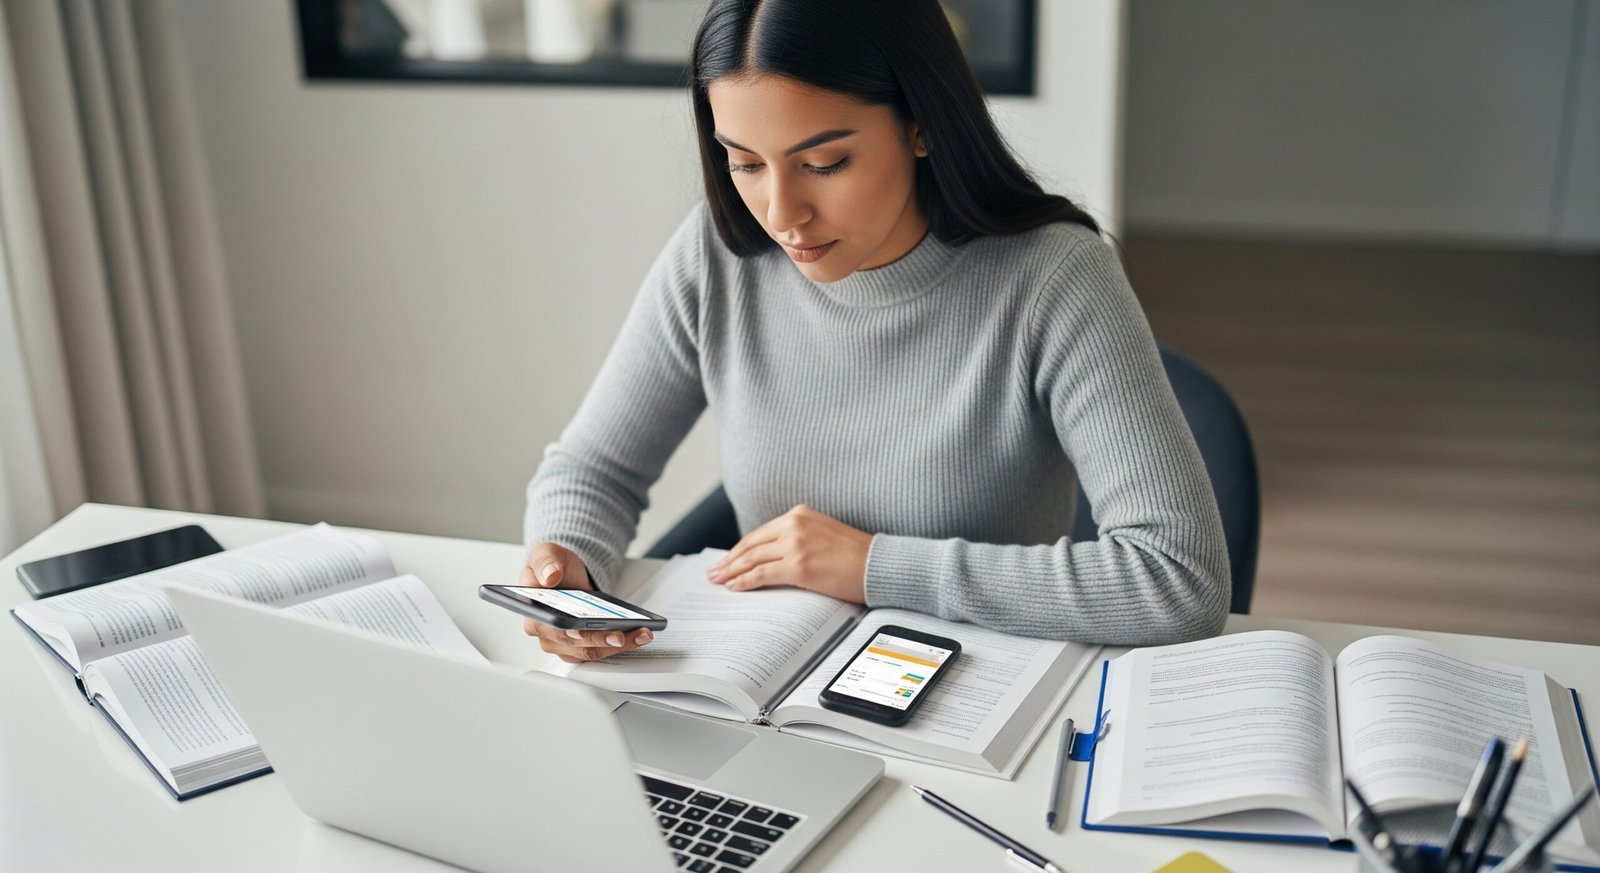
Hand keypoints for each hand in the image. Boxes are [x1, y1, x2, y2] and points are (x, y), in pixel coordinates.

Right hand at [519, 542, 651, 662]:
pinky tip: (638, 634)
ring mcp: (564, 644)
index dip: (567, 633)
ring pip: (591, 651)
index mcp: (532, 614)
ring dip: (617, 646)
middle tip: (621, 635)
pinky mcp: (582, 646)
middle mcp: (546, 634)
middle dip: (600, 641)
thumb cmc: (553, 567)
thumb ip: (545, 562)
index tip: (584, 631)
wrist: (567, 573)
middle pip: (575, 645)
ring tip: (640, 634)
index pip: (550, 629)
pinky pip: (601, 650)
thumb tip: (550, 576)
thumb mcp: (547, 554)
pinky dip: (621, 644)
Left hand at [706, 505, 870, 602]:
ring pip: (752, 559)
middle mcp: (794, 524)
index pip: (760, 533)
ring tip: (718, 581)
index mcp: (799, 514)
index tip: (728, 559)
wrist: (879, 564)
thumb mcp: (823, 534)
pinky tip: (735, 587)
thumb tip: (773, 557)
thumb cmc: (856, 556)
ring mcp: (795, 544)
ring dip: (731, 571)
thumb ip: (799, 538)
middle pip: (751, 545)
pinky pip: (761, 575)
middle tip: (714, 572)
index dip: (740, 548)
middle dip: (729, 560)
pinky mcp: (798, 565)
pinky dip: (744, 582)